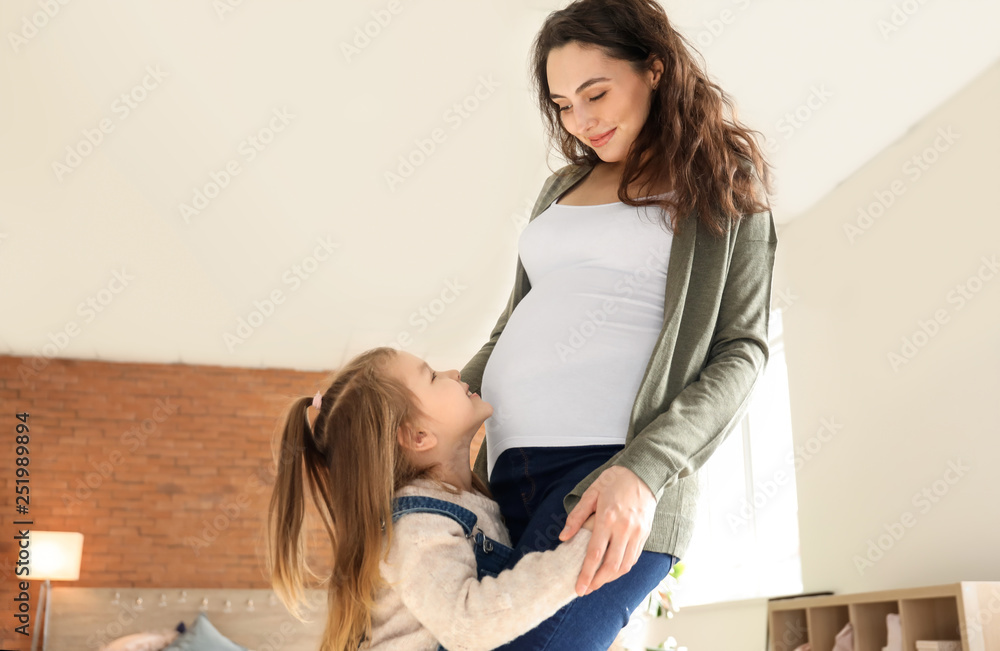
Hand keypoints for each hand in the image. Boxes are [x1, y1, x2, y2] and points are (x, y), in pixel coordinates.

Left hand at [558, 465, 656, 596]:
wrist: (644, 473)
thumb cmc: (614, 481)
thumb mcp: (591, 493)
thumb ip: (577, 517)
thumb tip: (563, 537)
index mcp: (607, 519)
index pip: (595, 554)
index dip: (586, 574)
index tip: (578, 588)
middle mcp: (624, 529)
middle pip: (611, 566)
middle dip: (597, 582)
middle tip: (585, 590)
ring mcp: (637, 533)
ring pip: (624, 565)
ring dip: (610, 578)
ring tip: (596, 583)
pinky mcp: (645, 534)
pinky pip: (634, 558)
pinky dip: (622, 568)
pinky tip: (612, 571)